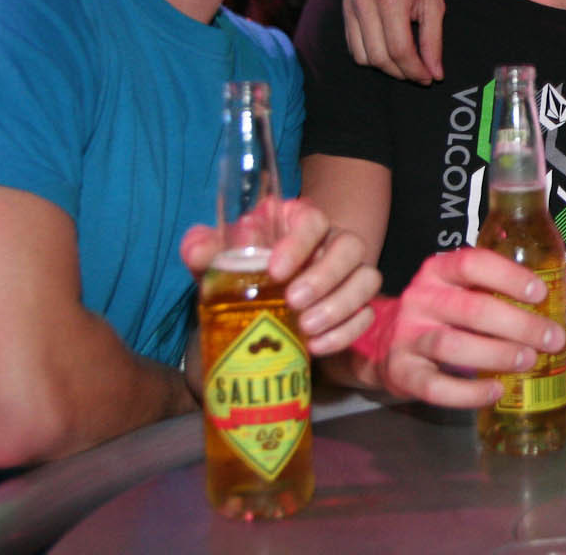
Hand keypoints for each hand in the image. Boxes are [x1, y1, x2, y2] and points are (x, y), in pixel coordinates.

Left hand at [181, 198, 381, 355]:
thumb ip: (203, 251)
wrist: (256, 309)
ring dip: (340, 305)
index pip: (313, 219)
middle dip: (325, 276)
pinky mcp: (358, 305)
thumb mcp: (218, 262)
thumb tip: (198, 250)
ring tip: (306, 328)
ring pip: (367, 279)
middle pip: (351, 246)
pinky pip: (367, 313)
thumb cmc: (240, 274)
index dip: (299, 242)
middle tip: (293, 302)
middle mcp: (331, 243)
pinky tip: (316, 346)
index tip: (274, 271)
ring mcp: (350, 274)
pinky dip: (346, 331)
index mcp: (298, 222)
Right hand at [343, 0, 445, 82]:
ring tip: (405, 63)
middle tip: (420, 74)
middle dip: (402, 73)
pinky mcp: (344, 7)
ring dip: (385, 67)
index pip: (400, 50)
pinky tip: (389, 50)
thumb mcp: (435, 3)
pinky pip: (353, 45)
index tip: (429, 78)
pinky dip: (370, 55)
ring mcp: (351, 4)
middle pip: (379, 57)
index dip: (415, 70)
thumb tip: (435, 74)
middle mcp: (365, 2)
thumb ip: (433, 41)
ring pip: (362, 56)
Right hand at [358, 248, 565, 407]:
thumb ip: (531, 286)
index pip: (473, 262)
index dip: (508, 276)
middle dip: (517, 324)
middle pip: (471, 307)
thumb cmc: (448, 313)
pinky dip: (467, 392)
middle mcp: (421, 296)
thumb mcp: (481, 291)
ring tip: (528, 362)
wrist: (388, 344)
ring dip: (496, 354)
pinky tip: (495, 391)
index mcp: (442, 270)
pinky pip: (434, 385)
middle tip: (551, 339)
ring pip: (452, 344)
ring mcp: (408, 334)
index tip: (540, 293)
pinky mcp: (402, 371)